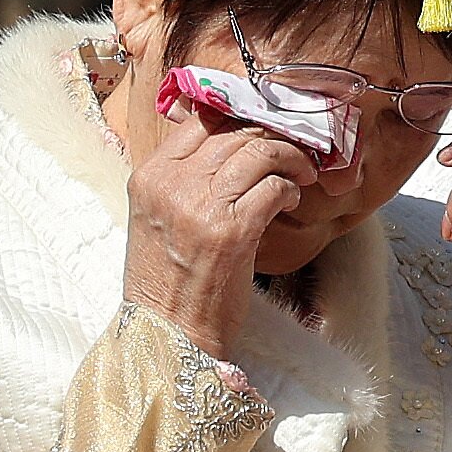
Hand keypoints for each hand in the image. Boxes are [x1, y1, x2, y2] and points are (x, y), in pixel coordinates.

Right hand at [124, 114, 318, 357]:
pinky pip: (273, 187)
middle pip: (233, 131)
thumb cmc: (167, 281)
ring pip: (258, 151)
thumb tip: (224, 145)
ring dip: (290, 158)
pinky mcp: (232, 232)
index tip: (262, 129)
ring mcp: (201, 206)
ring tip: (301, 174)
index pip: (199, 120)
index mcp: (149, 177)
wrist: (168, 334)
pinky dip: (290, 189)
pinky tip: (293, 200)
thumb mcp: (157, 219)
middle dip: (272, 136)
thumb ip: (181, 180)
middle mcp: (172, 184)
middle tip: (295, 149)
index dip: (239, 117)